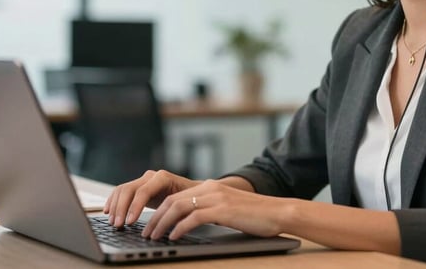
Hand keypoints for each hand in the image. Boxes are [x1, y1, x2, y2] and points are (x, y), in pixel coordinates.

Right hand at [104, 169, 198, 226]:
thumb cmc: (190, 200)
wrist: (192, 192)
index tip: (129, 222)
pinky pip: (121, 191)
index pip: (143, 191)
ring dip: (115, 207)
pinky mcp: (138, 186)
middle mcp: (151, 176)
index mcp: (163, 178)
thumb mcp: (185, 205)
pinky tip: (108, 212)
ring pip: (122, 190)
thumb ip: (174, 212)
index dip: (135, 207)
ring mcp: (143, 180)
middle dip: (121, 209)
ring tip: (113, 223)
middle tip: (118, 225)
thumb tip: (164, 225)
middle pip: (129, 189)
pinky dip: (113, 201)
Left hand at [144, 180, 288, 240]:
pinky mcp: (222, 210)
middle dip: (156, 218)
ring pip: (179, 207)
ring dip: (163, 223)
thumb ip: (210, 211)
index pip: (176, 196)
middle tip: (146, 233)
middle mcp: (210, 188)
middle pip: (173, 200)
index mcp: (210, 187)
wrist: (279, 212)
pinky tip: (174, 237)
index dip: (160, 211)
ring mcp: (216, 198)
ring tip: (155, 237)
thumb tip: (190, 223)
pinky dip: (180, 228)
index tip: (150, 224)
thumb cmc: (256, 216)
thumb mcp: (228, 209)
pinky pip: (193, 218)